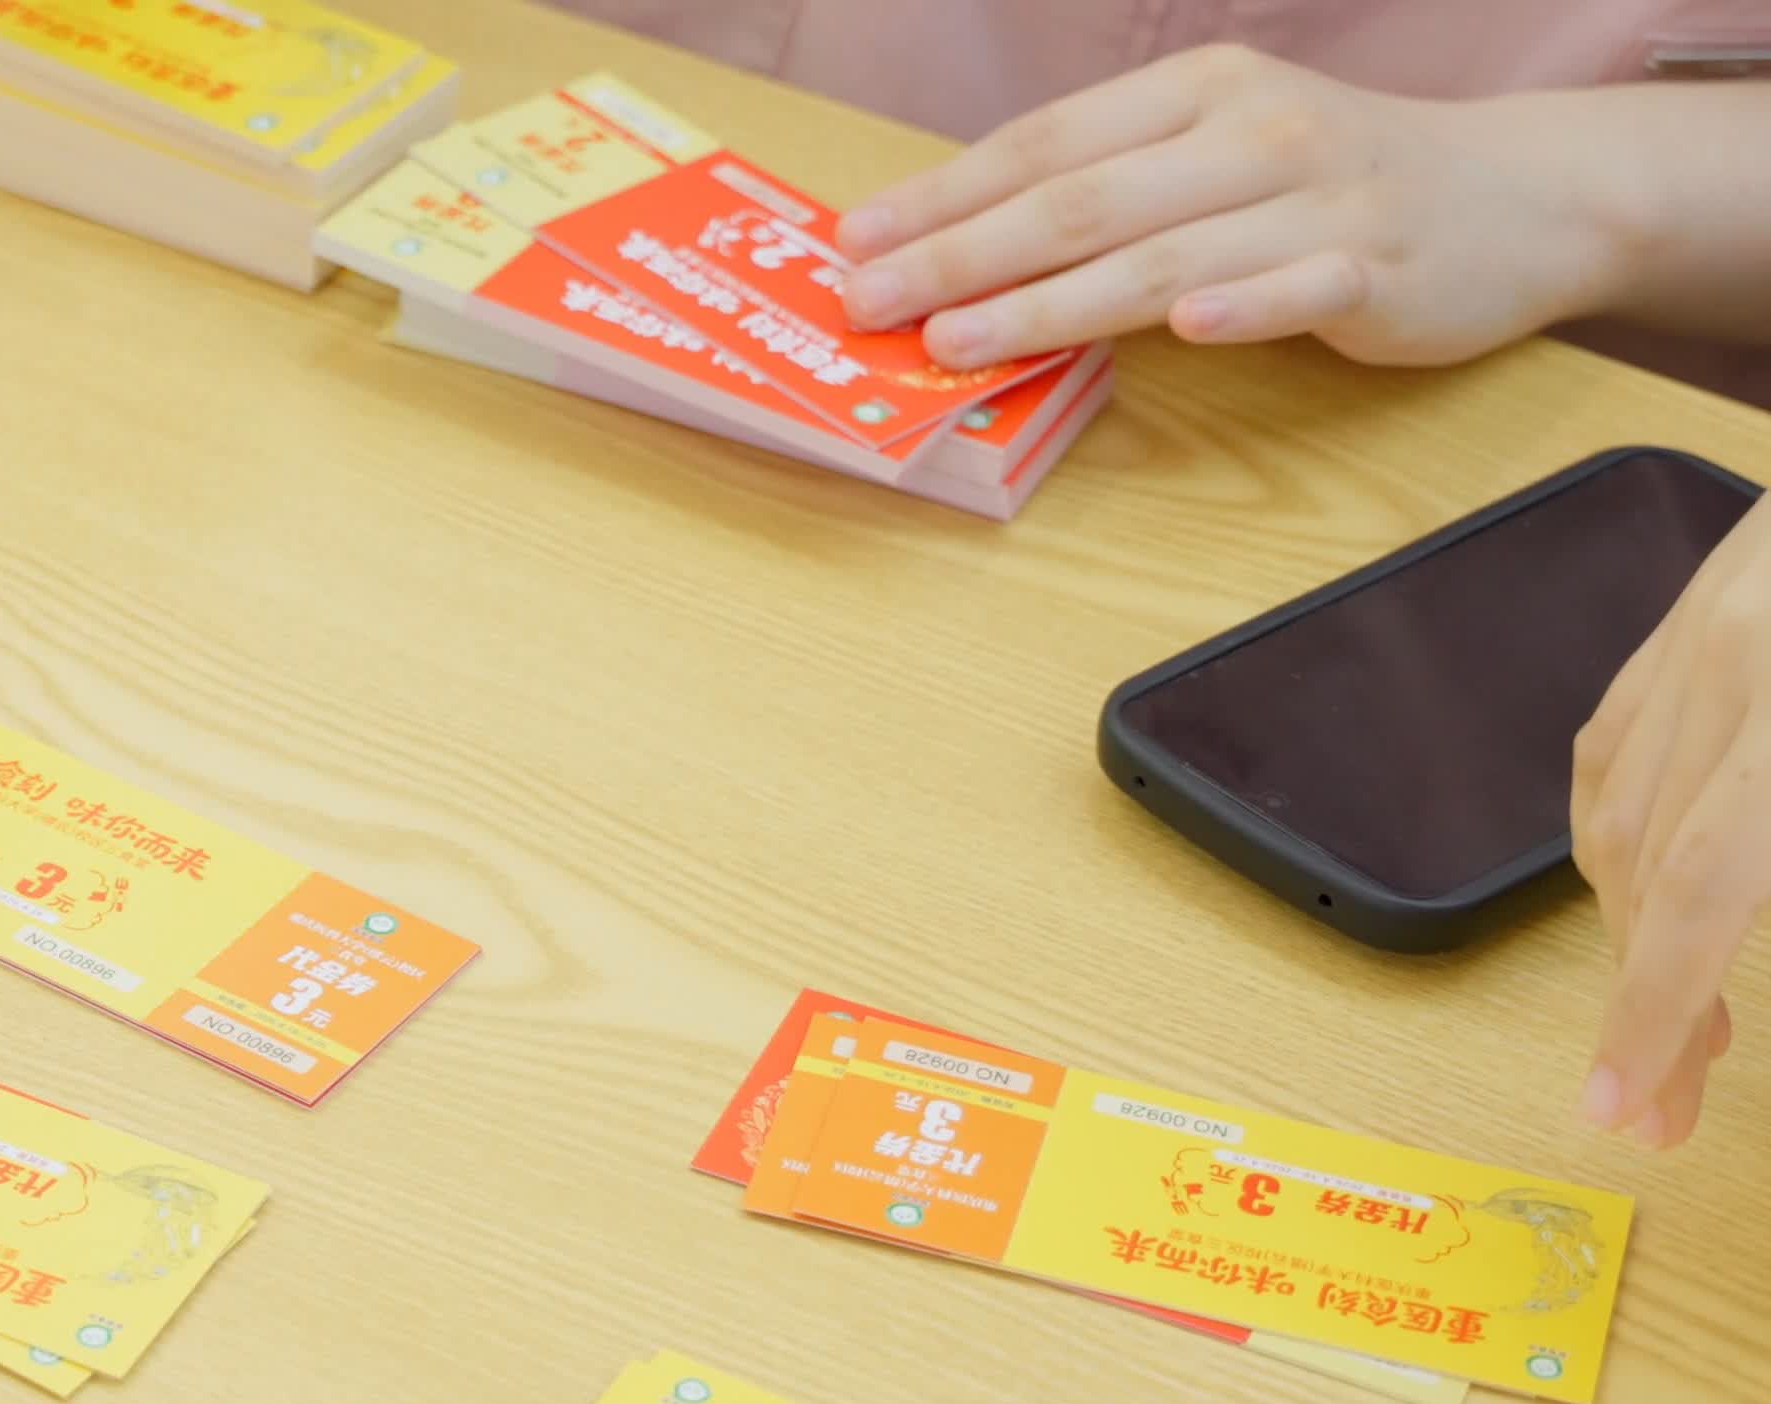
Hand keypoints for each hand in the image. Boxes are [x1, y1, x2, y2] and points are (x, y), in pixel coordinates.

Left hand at [832, 46, 1638, 370]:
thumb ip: (1110, 187)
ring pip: (1165, 253)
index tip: (857, 240)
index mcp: (1197, 91)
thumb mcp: (1215, 151)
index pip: (1046, 144)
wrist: (1520, 195)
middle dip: (962, 253)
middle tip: (870, 303)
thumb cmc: (1330, 181)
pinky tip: (1190, 325)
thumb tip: (962, 242)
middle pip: (1082, 200)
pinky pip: (1301, 286)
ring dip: (1053, 300)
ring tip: (958, 339)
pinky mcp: (1379, 266)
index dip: (945, 194)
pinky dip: (1244, 304)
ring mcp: (1320, 197)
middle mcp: (1253, 130)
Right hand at [1572, 498, 1770, 1145]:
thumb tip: (1766, 939)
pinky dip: (1617, 844)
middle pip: (1644, 866)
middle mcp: (1731, 655)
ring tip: (1677, 1025)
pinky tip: (1644, 900)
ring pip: (1614, 815)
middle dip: (1644, 1003)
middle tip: (1663, 1106)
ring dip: (1631, 936)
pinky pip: (1616, 748)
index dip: (1658, 1015)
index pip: (1702, 890)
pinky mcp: (1694, 606)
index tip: (1632, 1115)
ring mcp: (1699, 623)